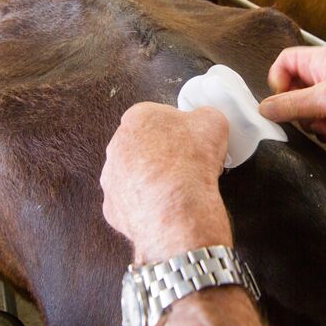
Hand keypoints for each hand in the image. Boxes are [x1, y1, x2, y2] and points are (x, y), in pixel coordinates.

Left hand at [101, 102, 232, 263]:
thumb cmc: (191, 164)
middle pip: (142, 145)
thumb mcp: (214, 122)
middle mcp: (117, 145)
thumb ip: (205, 115)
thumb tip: (205, 121)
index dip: (178, 130)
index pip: (158, 117)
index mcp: (138, 117)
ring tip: (176, 189)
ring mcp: (111, 177)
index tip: (190, 141)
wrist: (178, 209)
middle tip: (185, 165)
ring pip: (133, 175)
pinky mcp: (112, 206)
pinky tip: (164, 206)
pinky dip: (145, 205)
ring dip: (150, 180)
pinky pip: (130, 202)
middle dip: (161, 154)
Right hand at [259, 46, 325, 152]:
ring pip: (305, 109)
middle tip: (307, 118)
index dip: (278, 81)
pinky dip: (322, 131)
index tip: (282, 101)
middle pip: (292, 89)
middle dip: (296, 109)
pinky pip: (319, 122)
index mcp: (321, 61)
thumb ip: (291, 104)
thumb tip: (264, 108)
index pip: (284, 62)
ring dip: (310, 123)